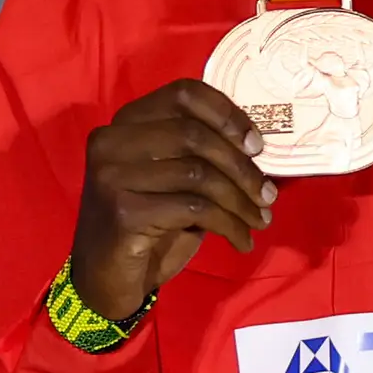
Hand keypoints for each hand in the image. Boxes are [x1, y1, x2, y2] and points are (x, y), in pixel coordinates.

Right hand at [67, 80, 277, 322]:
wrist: (105, 279)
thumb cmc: (146, 226)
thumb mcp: (173, 180)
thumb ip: (199, 154)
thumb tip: (254, 145)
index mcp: (125, 123)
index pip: (183, 93)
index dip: (227, 114)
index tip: (257, 145)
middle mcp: (112, 142)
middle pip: (194, 135)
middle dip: (241, 167)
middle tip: (267, 195)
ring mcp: (113, 176)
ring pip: (197, 173)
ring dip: (240, 200)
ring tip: (260, 220)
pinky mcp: (123, 212)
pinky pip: (194, 209)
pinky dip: (228, 225)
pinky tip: (241, 240)